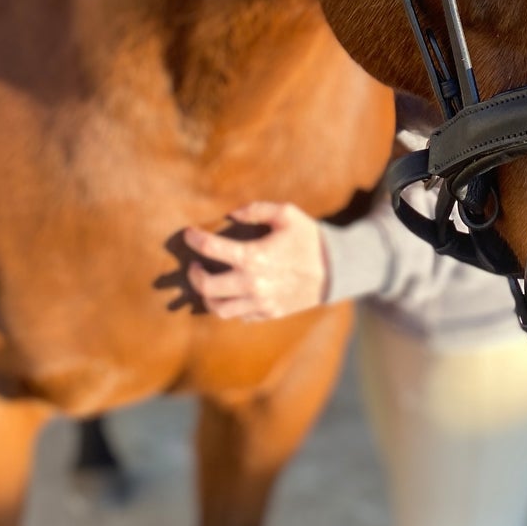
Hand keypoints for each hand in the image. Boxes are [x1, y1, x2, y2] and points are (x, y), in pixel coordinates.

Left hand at [181, 202, 328, 321]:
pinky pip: (240, 316)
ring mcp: (260, 303)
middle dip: (194, 276)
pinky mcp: (269, 313)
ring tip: (208, 285)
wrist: (337, 269)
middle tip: (194, 267)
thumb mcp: (286, 214)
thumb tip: (232, 213)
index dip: (194, 239)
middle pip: (206, 287)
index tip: (189, 234)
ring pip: (219, 309)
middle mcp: (252, 284)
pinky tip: (232, 294)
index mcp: (254, 256)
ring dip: (208, 297)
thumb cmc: (310, 239)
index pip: (211, 248)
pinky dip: (230, 306)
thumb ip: (256, 209)